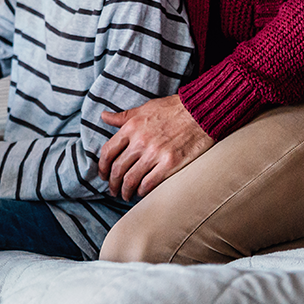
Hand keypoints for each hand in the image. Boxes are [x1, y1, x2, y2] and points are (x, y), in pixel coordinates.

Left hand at [97, 95, 214, 199]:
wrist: (201, 113)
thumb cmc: (173, 109)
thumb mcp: (144, 108)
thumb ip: (123, 116)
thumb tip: (103, 116)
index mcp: (131, 127)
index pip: (107, 152)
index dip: (102, 167)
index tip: (103, 175)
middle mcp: (140, 141)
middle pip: (118, 169)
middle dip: (112, 183)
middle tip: (113, 190)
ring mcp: (155, 154)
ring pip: (131, 179)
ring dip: (125, 191)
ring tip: (125, 195)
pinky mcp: (170, 164)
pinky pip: (149, 183)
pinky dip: (142, 191)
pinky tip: (141, 193)